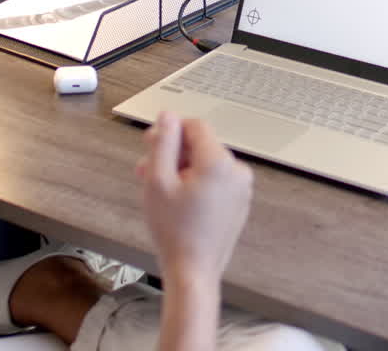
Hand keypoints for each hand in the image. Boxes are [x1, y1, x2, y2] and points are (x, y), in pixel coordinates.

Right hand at [137, 110, 252, 285]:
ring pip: (207, 165)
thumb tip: (168, 116)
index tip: (151, 144)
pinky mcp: (239, 203)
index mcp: (218, 162)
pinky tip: (178, 200)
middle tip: (146, 170)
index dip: (171, 131)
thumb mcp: (158, 181)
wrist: (194, 271)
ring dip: (182, 170)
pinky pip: (217, 182)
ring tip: (158, 188)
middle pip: (201, 146)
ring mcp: (241, 188)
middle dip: (173, 154)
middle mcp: (236, 171)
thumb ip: (163, 143)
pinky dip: (197, 184)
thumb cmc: (174, 231)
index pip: (195, 126)